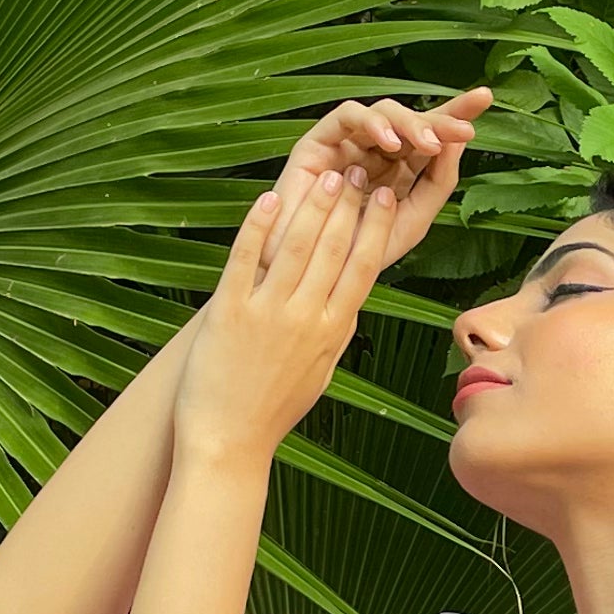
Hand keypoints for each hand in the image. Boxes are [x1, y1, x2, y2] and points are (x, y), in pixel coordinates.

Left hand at [177, 161, 402, 463]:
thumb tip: (351, 301)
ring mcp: (266, 313)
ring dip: (312, 207)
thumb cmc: (273, 409)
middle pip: (333, 249)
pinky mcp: (228, 311)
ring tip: (326, 176)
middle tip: (357, 171)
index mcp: (332, 331)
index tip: (385, 198)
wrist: (227, 442)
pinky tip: (269, 198)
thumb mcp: (319, 372)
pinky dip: (258, 226)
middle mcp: (304, 318)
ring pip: (295, 247)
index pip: (363, 268)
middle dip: (348, 205)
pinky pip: (245, 259)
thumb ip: (335, 332)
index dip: (376, 228)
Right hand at [260, 89, 491, 272]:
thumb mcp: (412, 221)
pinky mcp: (319, 142)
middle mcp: (375, 152)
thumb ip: (437, 182)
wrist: (311, 274)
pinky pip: (347, 117)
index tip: (484, 98)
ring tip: (428, 144)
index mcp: (400, 170)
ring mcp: (348, 145)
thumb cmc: (359, 253)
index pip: (432, 135)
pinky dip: (371, 123)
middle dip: (440, 119)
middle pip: (411, 120)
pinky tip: (390, 142)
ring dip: (410, 123)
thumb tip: (458, 141)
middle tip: (461, 129)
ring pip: (383, 113)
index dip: (456, 114)